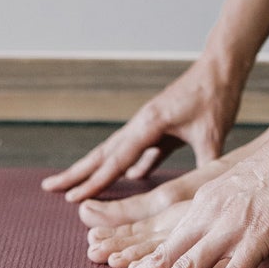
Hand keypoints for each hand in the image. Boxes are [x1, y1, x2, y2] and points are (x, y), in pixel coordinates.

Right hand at [40, 54, 244, 201]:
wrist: (221, 68)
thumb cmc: (216, 97)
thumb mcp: (212, 134)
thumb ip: (205, 165)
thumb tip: (203, 195)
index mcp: (149, 124)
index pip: (117, 159)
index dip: (96, 182)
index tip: (72, 199)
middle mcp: (142, 123)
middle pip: (103, 153)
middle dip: (76, 173)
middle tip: (48, 188)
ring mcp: (148, 125)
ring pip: (115, 152)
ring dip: (94, 169)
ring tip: (74, 185)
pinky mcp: (160, 127)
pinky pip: (138, 151)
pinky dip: (127, 165)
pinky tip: (129, 178)